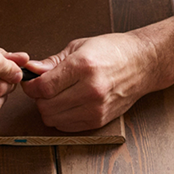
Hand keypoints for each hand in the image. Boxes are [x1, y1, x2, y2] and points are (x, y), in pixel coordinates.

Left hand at [22, 31, 158, 130]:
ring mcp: (96, 108)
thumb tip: (31, 70)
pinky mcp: (99, 120)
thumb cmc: (113, 51)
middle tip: (44, 88)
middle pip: (46, 106)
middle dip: (39, 98)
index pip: (43, 87)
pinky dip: (61, 117)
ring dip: (49, 109)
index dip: (31, 86)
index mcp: (83, 67)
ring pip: (54, 119)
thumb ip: (52, 62)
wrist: (142, 64)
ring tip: (58, 96)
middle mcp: (90, 90)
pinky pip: (67, 126)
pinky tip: (68, 104)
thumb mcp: (79, 47)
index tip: (31, 81)